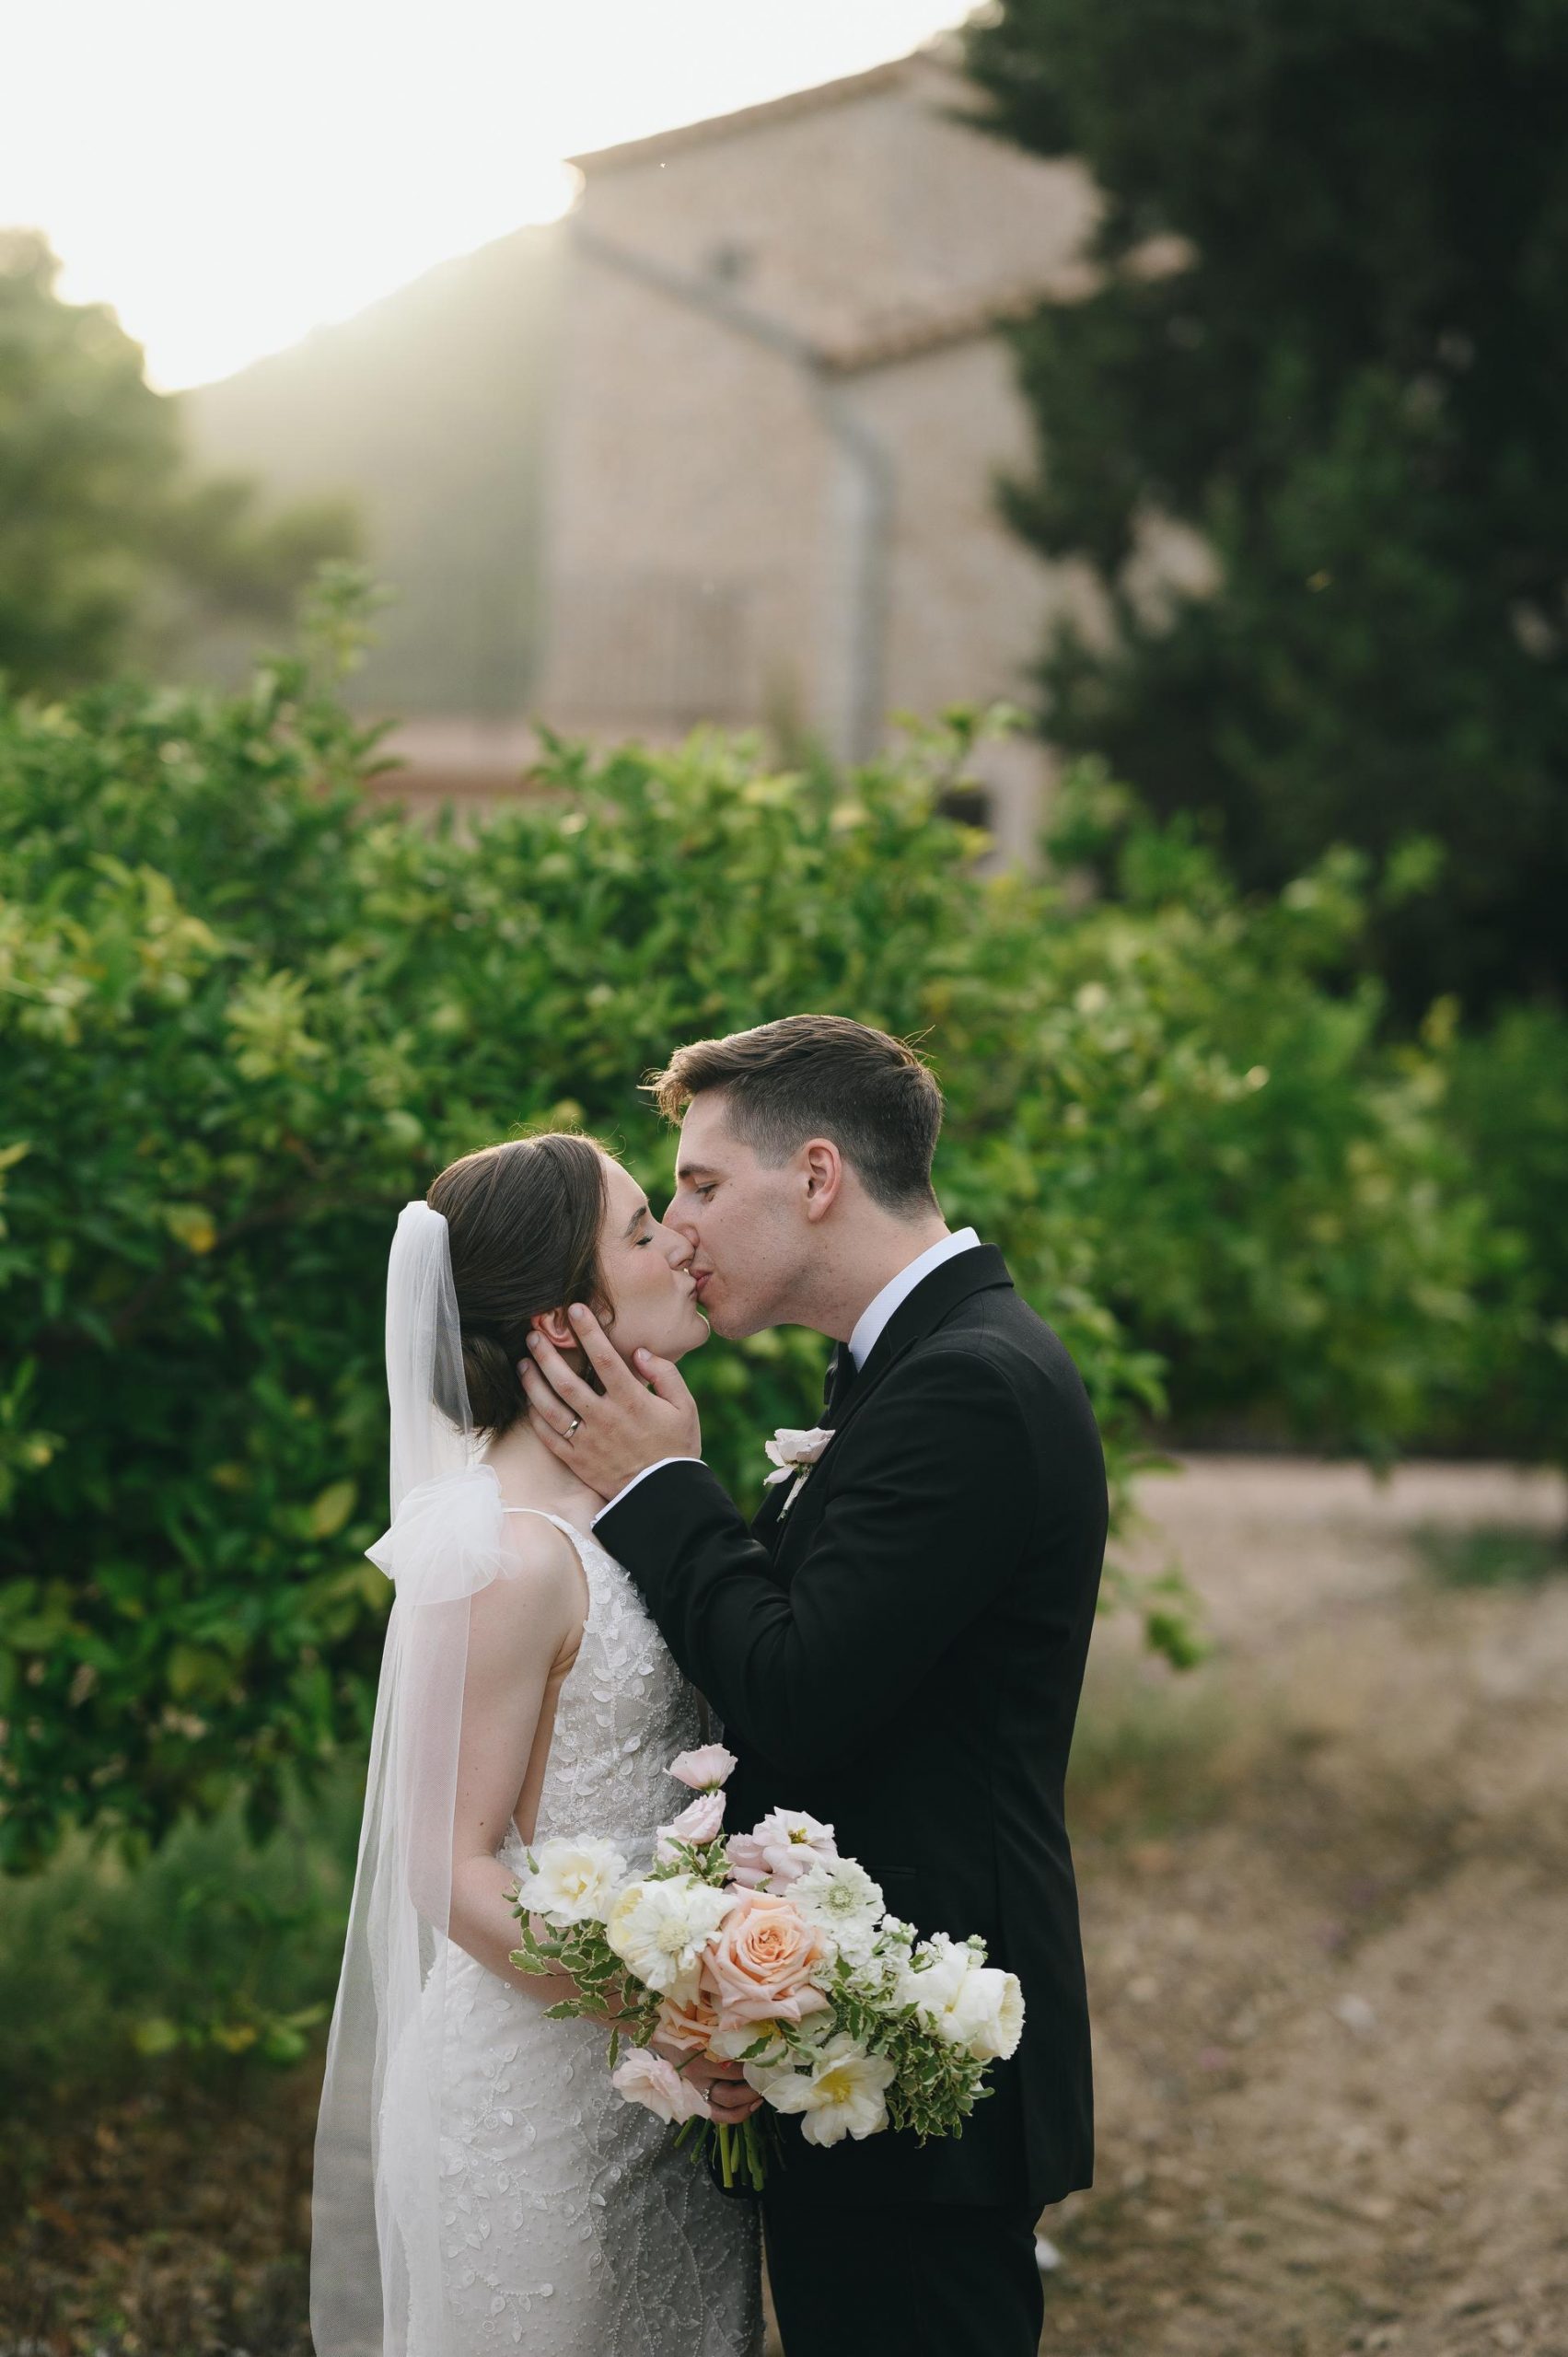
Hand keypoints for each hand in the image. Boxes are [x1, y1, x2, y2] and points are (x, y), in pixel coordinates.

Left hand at [519, 1305, 701, 1502]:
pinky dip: (536, 1418)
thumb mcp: (685, 1407)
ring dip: (533, 1383)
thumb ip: (665, 1375)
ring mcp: (587, 1441)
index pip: (605, 1358)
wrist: (663, 1496)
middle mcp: (605, 1419)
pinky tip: (529, 1401)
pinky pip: (549, 1437)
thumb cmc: (676, 1448)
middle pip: (567, 1380)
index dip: (588, 1332)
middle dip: (547, 1353)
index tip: (575, 1309)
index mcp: (632, 1402)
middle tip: (533, 1333)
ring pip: (551, 1407)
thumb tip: (639, 1352)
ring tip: (523, 1363)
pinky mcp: (577, 1460)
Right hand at [652, 2038, 762, 2121]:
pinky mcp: (696, 2101)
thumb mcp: (704, 2025)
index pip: (736, 2066)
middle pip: (733, 2091)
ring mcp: (696, 2093)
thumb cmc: (684, 2028)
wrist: (658, 2040)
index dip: (756, 2062)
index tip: (770, 2055)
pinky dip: (737, 2114)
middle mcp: (697, 2079)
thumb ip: (725, 2033)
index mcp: (699, 2057)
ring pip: (727, 2109)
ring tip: (762, 2092)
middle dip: (755, 2084)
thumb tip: (755, 2033)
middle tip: (770, 2074)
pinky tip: (752, 2105)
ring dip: (749, 2102)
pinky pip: (718, 2115)